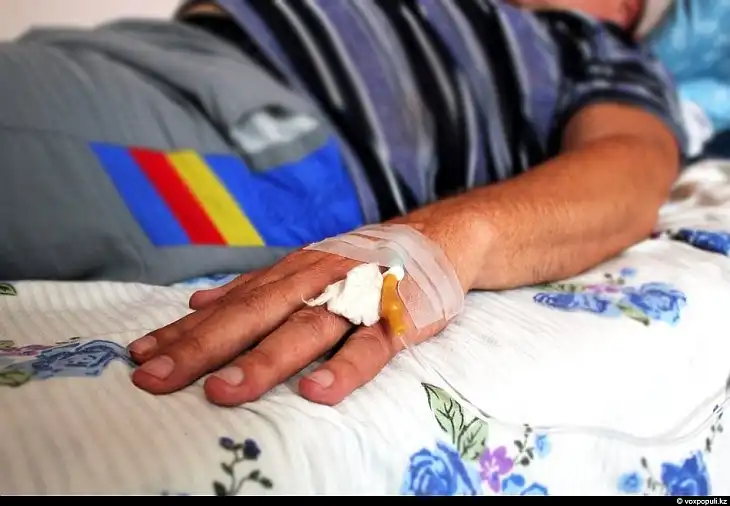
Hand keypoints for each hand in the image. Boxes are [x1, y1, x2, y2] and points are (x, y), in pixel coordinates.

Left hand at [128, 205, 483, 405]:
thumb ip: (254, 287)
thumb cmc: (361, 260)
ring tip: (222, 391)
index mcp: (291, 274)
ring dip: (264, 360)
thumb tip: (196, 303)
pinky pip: (370, 347)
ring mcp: (357, 298)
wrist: (438, 235)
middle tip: (155, 378)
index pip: (229, 305)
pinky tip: (317, 393)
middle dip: (203, 348)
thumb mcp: (304, 265)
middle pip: (254, 316)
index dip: (184, 332)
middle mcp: (316, 282)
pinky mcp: (397, 318)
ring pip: (305, 330)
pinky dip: (345, 368)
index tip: (139, 358)